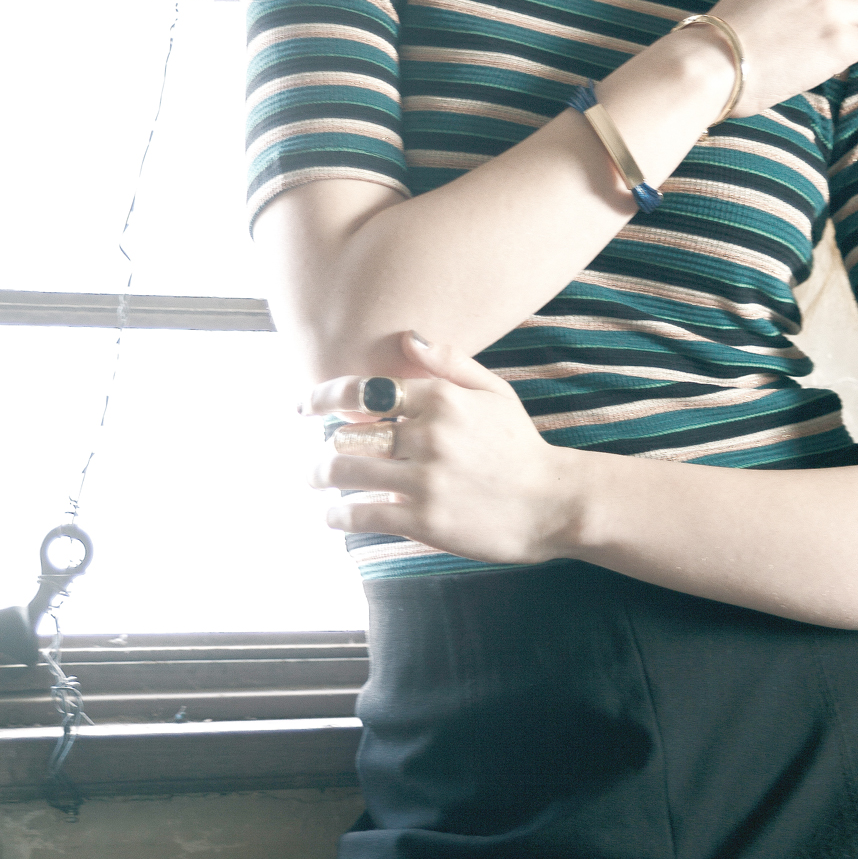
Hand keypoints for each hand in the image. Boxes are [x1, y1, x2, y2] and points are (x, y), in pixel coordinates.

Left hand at [305, 334, 573, 563]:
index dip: (324, 396)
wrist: (553, 504)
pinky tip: (333, 515)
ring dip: (320, 476)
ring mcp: (424, 479)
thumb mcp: (495, 392)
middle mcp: (429, 435)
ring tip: (314, 480)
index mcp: (442, 400)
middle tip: (314, 457)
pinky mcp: (424, 520)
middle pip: (349, 434)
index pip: (364, 390)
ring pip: (346, 471)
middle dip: (323, 445)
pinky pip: (362, 513)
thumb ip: (450, 362)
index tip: (304, 405)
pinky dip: (339, 515)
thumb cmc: (521, 446)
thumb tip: (406, 338)